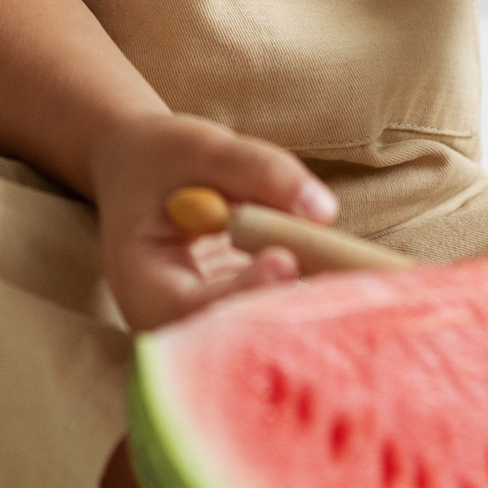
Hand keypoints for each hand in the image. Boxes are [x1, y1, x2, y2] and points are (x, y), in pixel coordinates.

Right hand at [91, 114, 337, 335]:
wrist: (137, 169)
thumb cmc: (161, 157)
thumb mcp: (200, 147)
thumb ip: (259, 170)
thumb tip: (323, 210)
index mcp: (140, 280)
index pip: (186, 305)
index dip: (238, 290)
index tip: (284, 259)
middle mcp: (166, 320)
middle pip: (225, 340)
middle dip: (283, 316)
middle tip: (339, 289)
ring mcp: (199, 327)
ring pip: (255, 340)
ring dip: (304, 316)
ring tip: (350, 288)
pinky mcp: (231, 320)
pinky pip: (269, 324)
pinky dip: (305, 304)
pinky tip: (341, 283)